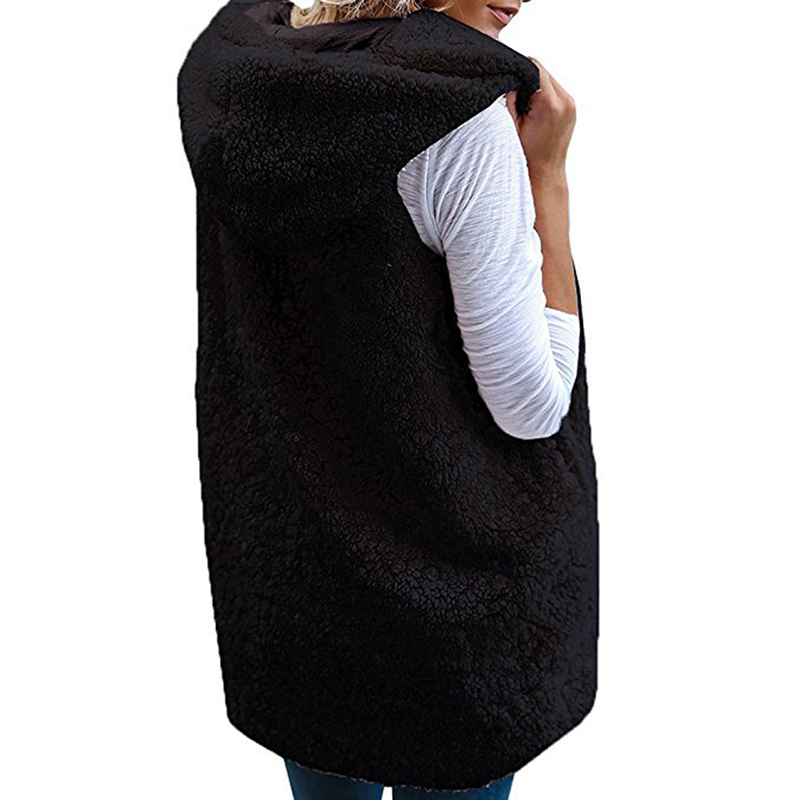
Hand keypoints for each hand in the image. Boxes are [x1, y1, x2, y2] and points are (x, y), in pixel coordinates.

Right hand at [506, 57, 575, 176]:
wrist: (545, 173)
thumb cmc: (527, 155)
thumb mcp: (511, 125)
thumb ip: (510, 98)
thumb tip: (509, 78)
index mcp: (549, 104)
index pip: (535, 68)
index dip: (519, 68)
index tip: (509, 76)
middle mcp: (565, 102)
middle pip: (543, 72)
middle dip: (527, 79)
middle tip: (516, 95)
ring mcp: (571, 105)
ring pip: (550, 80)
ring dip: (536, 87)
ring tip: (526, 106)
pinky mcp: (572, 108)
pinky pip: (556, 91)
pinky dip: (544, 94)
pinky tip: (535, 110)